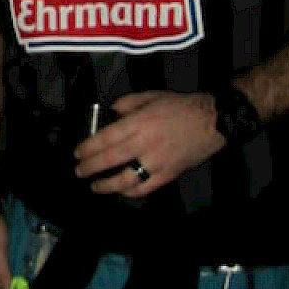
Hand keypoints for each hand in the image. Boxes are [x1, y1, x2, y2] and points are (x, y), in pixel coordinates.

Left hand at [74, 90, 224, 198]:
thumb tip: (110, 113)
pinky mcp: (168, 175)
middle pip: (110, 160)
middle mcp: (144, 144)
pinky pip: (145, 189)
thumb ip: (127, 103)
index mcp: (139, 123)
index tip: (77, 153)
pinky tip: (122, 191)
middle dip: (90, 167)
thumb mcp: (150, 95)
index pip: (106, 138)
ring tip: (95, 186)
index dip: (88, 148)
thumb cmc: (179, 106)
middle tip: (78, 171)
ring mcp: (157, 163)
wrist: (211, 121)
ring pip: (126, 180)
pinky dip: (131, 192)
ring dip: (106, 186)